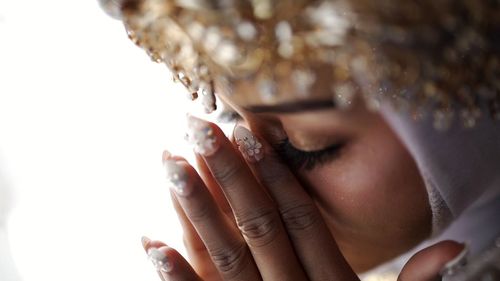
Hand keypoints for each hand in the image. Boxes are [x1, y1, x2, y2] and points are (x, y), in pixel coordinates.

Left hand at [142, 116, 464, 280]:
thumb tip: (458, 246)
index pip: (301, 219)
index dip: (275, 176)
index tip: (249, 134)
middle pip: (258, 225)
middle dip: (228, 174)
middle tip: (198, 127)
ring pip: (223, 253)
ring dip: (194, 209)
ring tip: (169, 163)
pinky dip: (172, 274)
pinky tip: (148, 240)